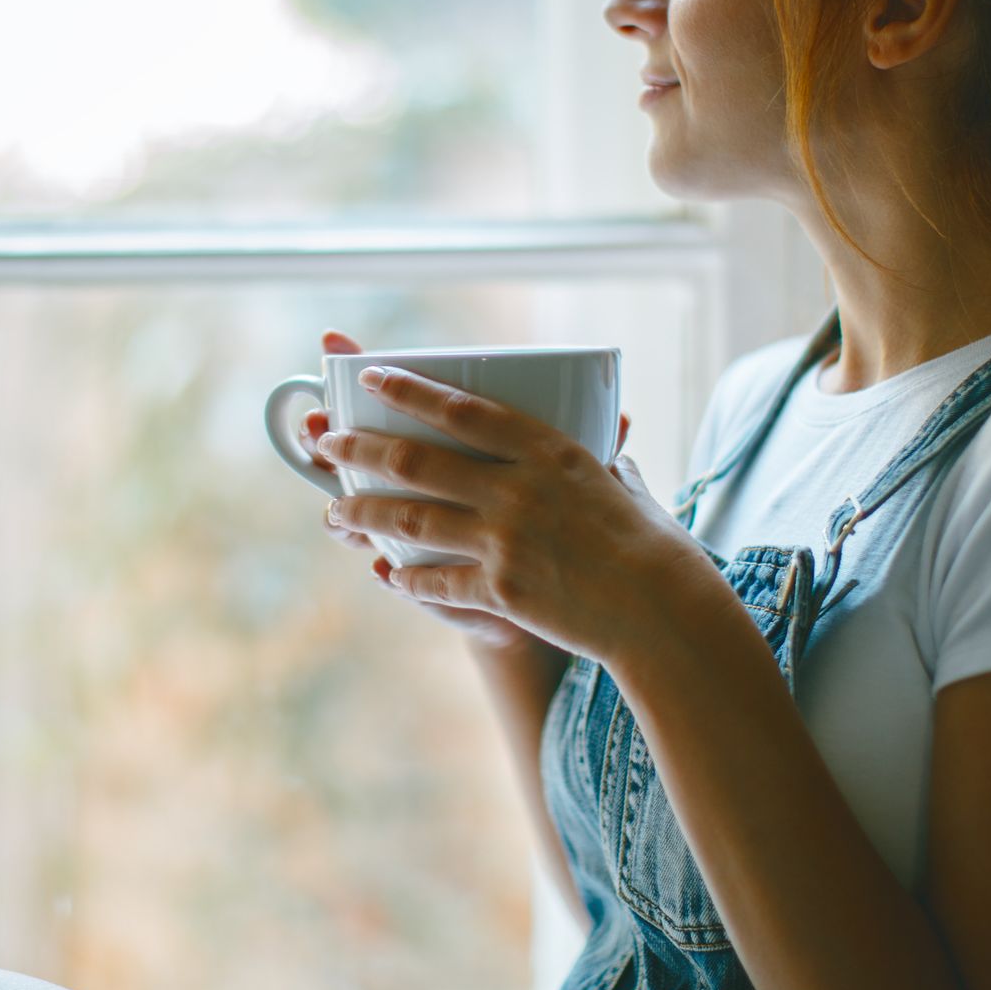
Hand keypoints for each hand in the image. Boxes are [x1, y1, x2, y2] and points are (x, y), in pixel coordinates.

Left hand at [303, 329, 632, 653]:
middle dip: (361, 448)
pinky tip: (387, 574)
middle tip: (327, 443)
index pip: (462, 409)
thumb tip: (610, 434)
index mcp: (549, 451)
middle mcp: (519, 489)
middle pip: (418, 461)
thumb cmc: (652, 543)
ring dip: (363, 513)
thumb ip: (602, 459)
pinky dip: (407, 577)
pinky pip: (436, 581)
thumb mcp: (623, 483)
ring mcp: (506, 541)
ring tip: (333, 511)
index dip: (409, 391)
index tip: (372, 378)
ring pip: (412, 520)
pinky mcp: (502, 591)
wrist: (663, 611)